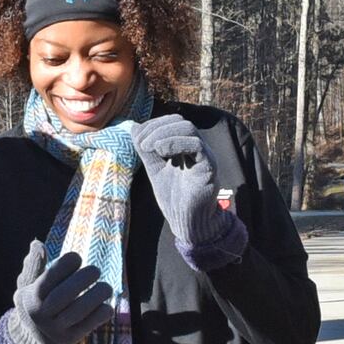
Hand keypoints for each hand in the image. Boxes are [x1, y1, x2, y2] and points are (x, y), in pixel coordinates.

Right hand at [0, 240, 114, 343]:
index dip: (65, 264)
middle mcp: (41, 315)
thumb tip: (37, 243)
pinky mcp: (70, 339)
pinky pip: (89, 325)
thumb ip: (34, 265)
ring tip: (106, 287)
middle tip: (96, 270)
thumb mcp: (28, 284)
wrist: (35, 336)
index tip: (77, 258)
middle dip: (83, 279)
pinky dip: (101, 313)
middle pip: (63, 295)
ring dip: (97, 295)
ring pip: (78, 311)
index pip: (49, 278)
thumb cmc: (37, 301)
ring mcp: (55, 329)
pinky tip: (105, 304)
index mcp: (30, 297)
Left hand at [135, 114, 246, 267]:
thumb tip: (134, 127)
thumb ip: (146, 150)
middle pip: (180, 122)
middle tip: (142, 145)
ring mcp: (205, 156)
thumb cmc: (173, 197)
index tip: (138, 139)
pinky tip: (162, 153)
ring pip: (189, 129)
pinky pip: (197, 146)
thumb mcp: (154, 168)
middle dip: (157, 128)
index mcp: (184, 146)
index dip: (153, 125)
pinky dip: (176, 143)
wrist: (186, 221)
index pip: (171, 122)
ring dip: (164, 134)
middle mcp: (197, 148)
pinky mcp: (209, 167)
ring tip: (150, 148)